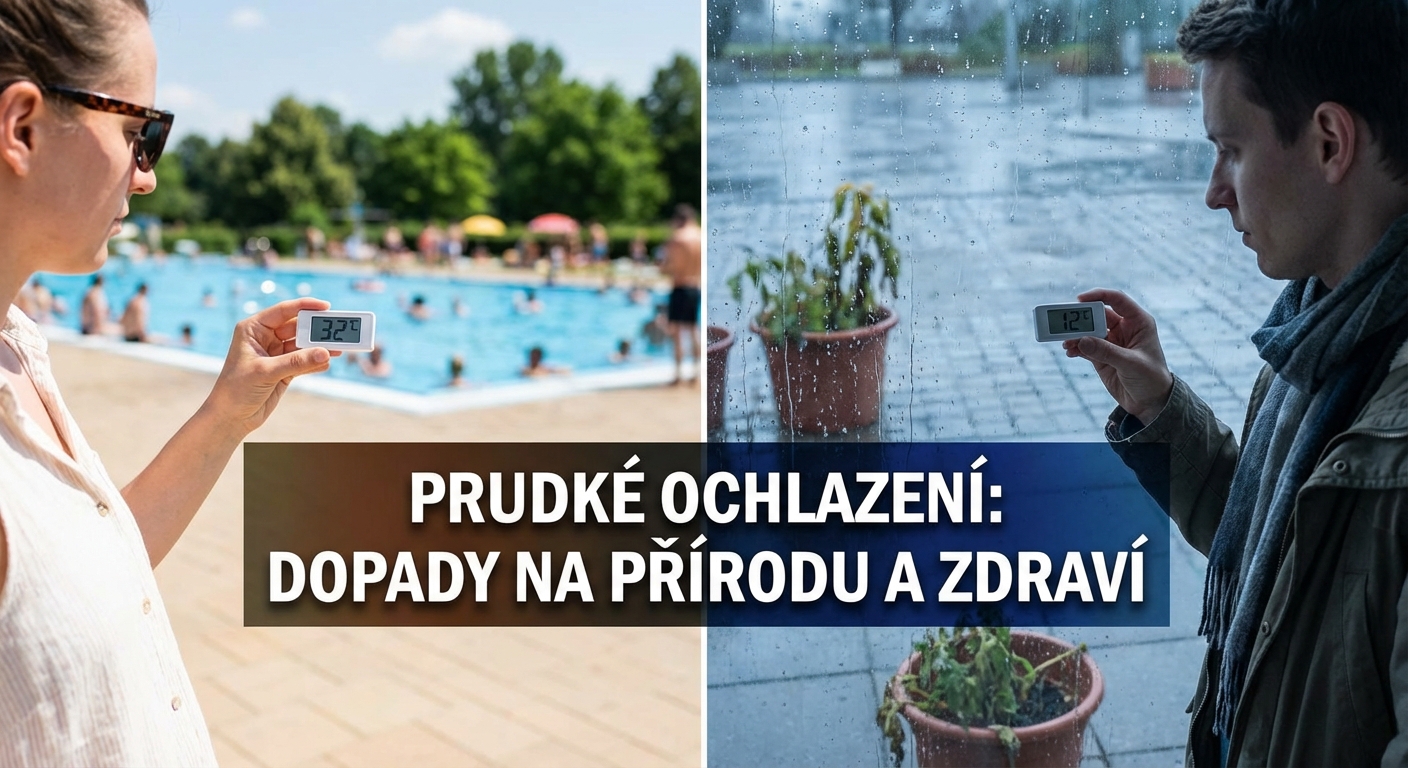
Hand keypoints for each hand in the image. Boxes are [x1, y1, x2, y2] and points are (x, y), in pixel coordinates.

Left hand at [202, 298, 335, 435]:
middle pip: (297, 327)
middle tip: (338, 331)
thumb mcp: (266, 372)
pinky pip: (305, 362)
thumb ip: (296, 362)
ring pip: (303, 345)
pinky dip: (316, 362)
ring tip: (339, 348)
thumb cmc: (237, 390)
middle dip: (316, 329)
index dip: (305, 306)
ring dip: (319, 347)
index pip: (283, 311)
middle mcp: (265, 338)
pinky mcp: (284, 370)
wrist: (231, 417)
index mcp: (254, 329)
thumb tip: (325, 352)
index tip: (326, 307)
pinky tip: (327, 363)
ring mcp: (276, 354)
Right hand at [1062, 288, 1173, 425]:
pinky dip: (1075, 347)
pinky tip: (1070, 352)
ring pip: (1089, 331)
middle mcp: (1124, 328)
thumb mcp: (1131, 364)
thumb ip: (1107, 352)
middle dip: (1080, 319)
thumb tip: (1082, 340)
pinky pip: (1085, 346)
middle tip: (1064, 324)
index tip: (1079, 300)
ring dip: (1076, 335)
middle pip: (1097, 315)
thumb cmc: (1151, 379)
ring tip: (1066, 343)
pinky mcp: (1102, 356)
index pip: (1117, 300)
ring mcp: (1112, 342)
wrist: (1150, 403)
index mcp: (1138, 322)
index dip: (1098, 296)